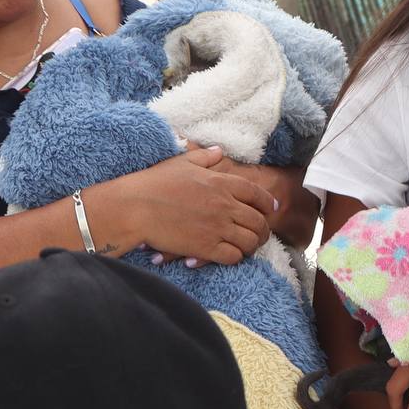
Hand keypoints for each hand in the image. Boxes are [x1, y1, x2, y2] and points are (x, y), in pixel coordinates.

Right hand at [116, 146, 273, 265]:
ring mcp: (217, 227)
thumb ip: (205, 157)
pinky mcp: (206, 247)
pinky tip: (229, 255)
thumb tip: (218, 150)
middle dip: (263, 230)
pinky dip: (236, 257)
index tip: (272, 209)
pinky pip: (233, 256)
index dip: (267, 202)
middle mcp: (224, 205)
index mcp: (221, 183)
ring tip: (248, 247)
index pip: (256, 193)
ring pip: (250, 241)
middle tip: (260, 234)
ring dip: (252, 246)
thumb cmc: (155, 183)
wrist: (136, 207)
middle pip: (259, 221)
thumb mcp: (182, 162)